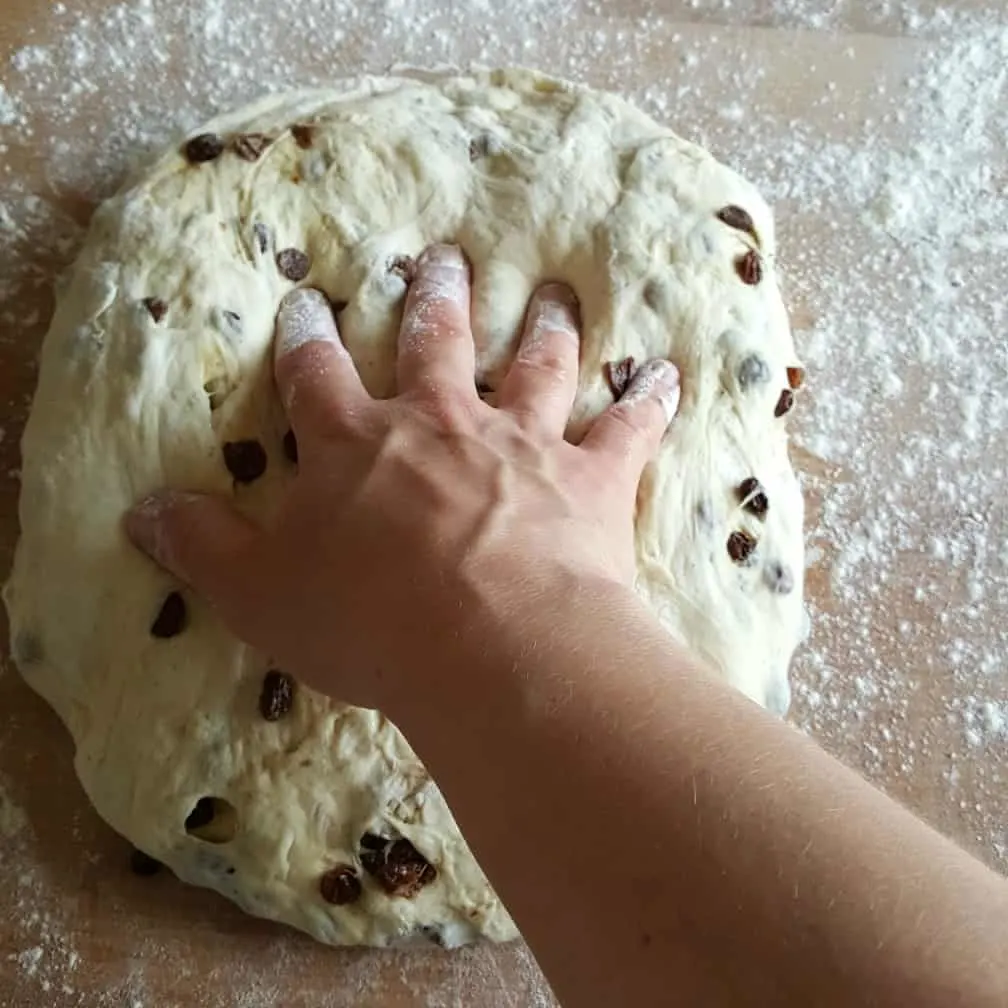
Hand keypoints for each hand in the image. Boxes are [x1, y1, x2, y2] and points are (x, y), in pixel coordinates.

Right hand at [125, 244, 679, 716]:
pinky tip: (666, 375)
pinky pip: (625, 429)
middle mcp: (442, 424)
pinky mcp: (590, 478)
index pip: (319, 376)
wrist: (493, 646)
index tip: (308, 303)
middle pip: (435, 344)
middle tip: (445, 258)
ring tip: (555, 294)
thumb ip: (205, 548)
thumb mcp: (261, 595)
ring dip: (544, 329)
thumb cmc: (369, 623)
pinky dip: (647, 401)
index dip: (308, 340)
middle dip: (435, 299)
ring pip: (535, 367)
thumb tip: (145, 510)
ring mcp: (524, 444)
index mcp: (358, 445)